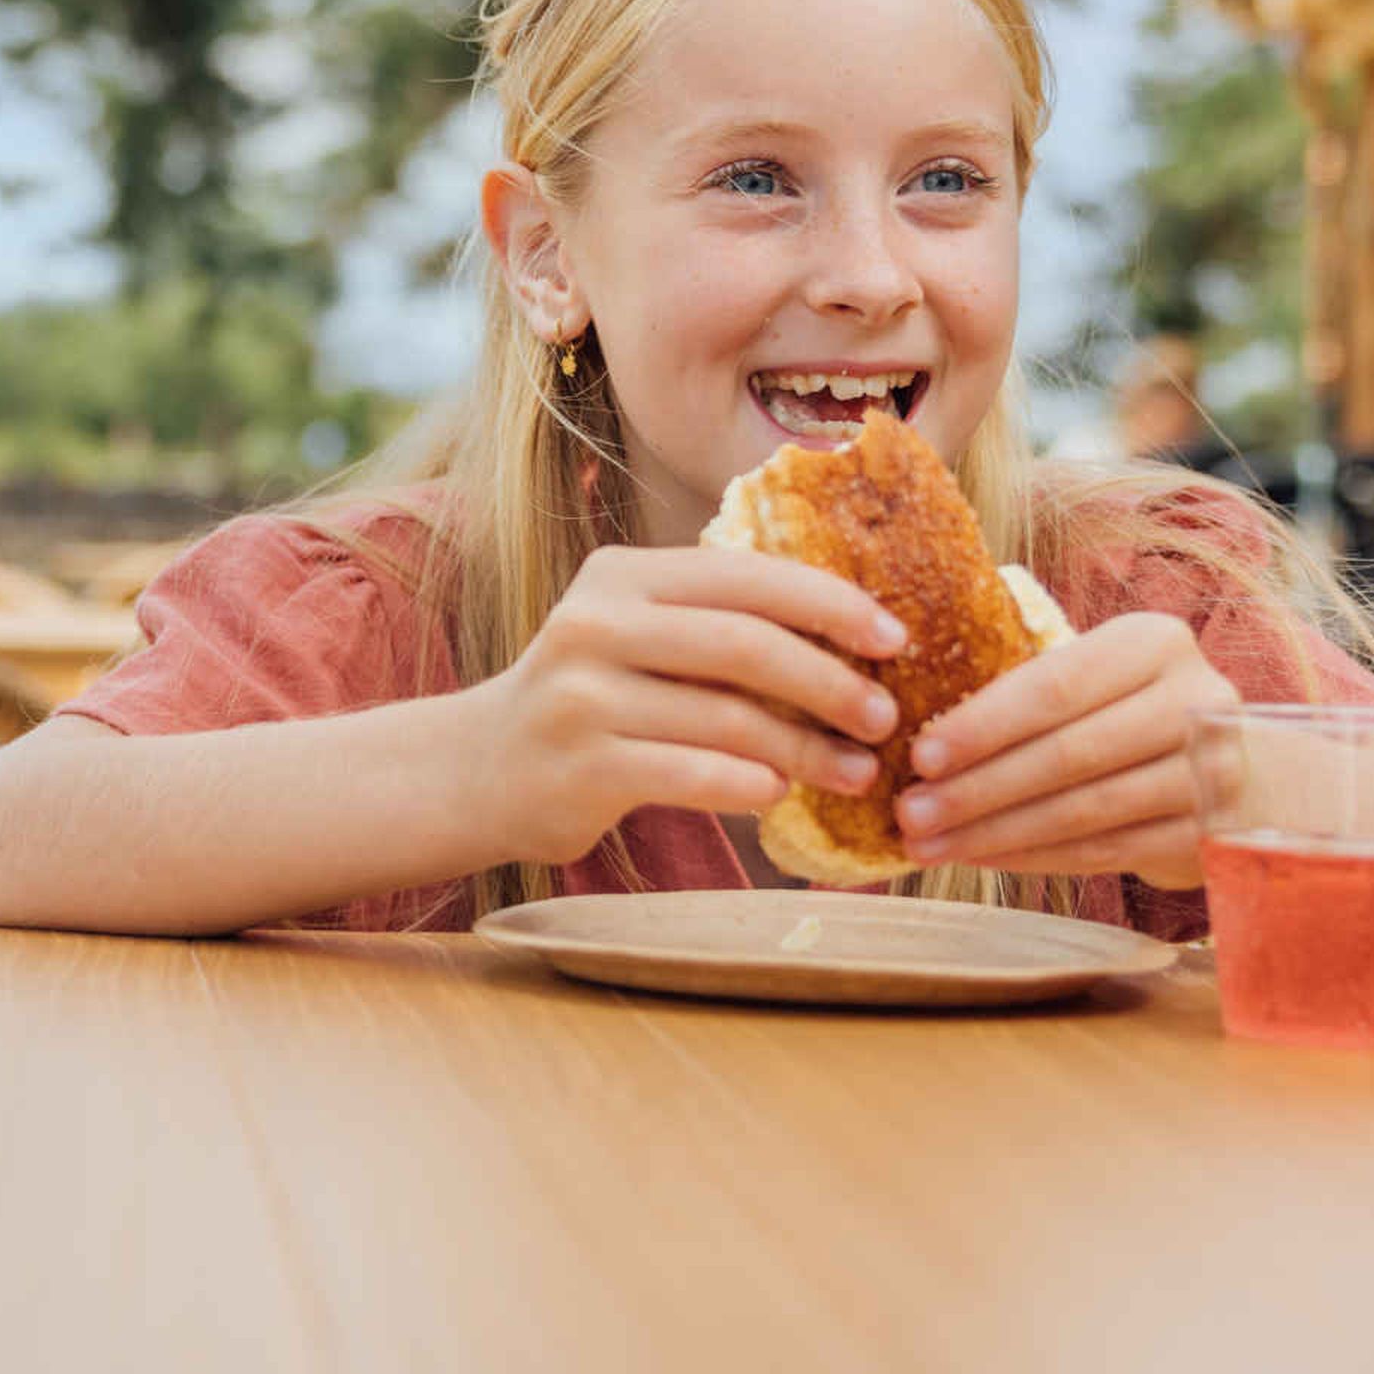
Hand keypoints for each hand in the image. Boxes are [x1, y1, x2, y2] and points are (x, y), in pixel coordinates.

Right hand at [460, 543, 909, 866]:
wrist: (478, 768)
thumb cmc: (589, 701)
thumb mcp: (635, 636)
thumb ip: (714, 623)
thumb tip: (851, 638)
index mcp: (622, 576)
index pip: (746, 577)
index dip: (830, 604)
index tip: (895, 639)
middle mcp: (596, 623)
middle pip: (743, 644)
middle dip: (829, 681)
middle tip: (884, 717)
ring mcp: (582, 695)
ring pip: (726, 719)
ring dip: (806, 749)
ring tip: (856, 772)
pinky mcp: (580, 765)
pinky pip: (691, 775)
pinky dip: (750, 787)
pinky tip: (780, 797)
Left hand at [893, 612, 1237, 885]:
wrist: (1244, 767)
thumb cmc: (1133, 710)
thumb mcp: (1097, 676)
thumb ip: (1030, 689)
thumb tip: (920, 734)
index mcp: (1154, 642)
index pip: (1055, 684)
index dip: (983, 725)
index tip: (919, 756)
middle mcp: (1195, 700)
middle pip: (1068, 753)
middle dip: (977, 788)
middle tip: (910, 813)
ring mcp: (1213, 771)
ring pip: (1083, 810)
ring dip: (995, 832)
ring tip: (930, 843)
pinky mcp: (1209, 833)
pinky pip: (1105, 851)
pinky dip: (1034, 857)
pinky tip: (982, 858)